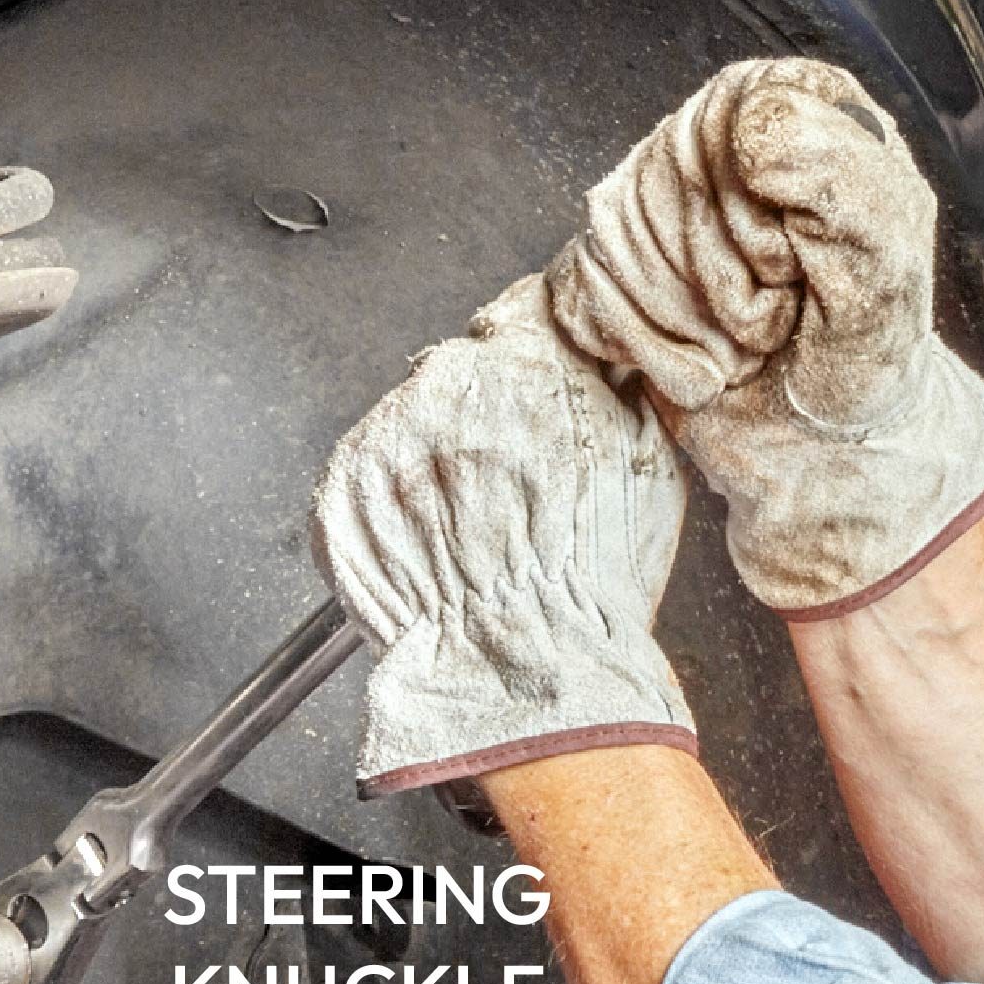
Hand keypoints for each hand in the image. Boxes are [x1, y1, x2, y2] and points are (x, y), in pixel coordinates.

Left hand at [312, 275, 694, 797]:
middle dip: (479, 417)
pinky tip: (430, 552)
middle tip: (509, 490)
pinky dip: (389, 512)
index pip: (519, 317)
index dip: (531, 360)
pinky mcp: (338, 493)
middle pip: (458, 374)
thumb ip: (614, 386)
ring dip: (430, 465)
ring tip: (470, 534)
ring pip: (407, 427)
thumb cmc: (592, 579)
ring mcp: (383, 438)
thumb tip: (604, 354)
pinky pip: (364, 483)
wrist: (523, 666)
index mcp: (528, 362)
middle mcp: (446, 383)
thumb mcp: (644, 460)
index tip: (537, 394)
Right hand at [547, 59, 983, 621]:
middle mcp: (720, 147)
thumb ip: (839, 173)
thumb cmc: (865, 361)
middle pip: (668, 180)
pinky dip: (647, 351)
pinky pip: (586, 291)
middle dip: (726, 278)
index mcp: (801, 112)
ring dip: (691, 325)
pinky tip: (700, 369)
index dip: (761, 202)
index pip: (737, 114)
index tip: (798, 263)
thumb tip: (749, 125)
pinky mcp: (611, 273)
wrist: (820, 459)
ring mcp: (657, 207)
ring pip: (622, 241)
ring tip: (745, 349)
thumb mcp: (888, 262)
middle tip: (778, 319)